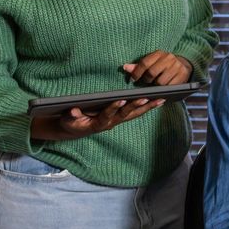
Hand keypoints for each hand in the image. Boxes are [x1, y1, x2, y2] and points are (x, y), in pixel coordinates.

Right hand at [30, 97, 163, 140]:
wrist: (75, 130)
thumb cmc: (72, 123)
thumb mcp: (67, 120)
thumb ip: (71, 116)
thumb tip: (74, 111)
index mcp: (98, 123)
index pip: (107, 115)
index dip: (113, 108)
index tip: (119, 100)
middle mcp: (111, 123)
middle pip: (126, 114)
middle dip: (136, 106)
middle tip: (147, 98)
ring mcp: (117, 120)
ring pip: (134, 113)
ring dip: (147, 107)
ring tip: (160, 100)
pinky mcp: (120, 118)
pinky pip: (135, 112)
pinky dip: (146, 107)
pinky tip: (157, 101)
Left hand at [122, 51, 191, 84]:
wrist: (183, 64)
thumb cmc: (163, 65)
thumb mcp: (152, 62)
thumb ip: (138, 66)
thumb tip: (125, 67)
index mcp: (159, 53)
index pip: (144, 63)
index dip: (136, 72)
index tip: (132, 79)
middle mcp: (168, 58)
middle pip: (152, 73)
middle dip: (147, 80)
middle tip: (146, 82)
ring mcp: (176, 67)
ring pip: (160, 82)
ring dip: (156, 85)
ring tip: (156, 84)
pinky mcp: (182, 75)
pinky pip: (170, 87)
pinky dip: (165, 89)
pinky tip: (164, 88)